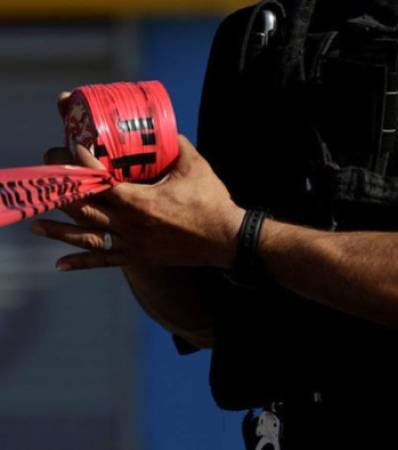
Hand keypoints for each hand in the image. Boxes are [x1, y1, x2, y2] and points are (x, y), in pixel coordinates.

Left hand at [33, 134, 244, 270]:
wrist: (227, 239)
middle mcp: (132, 225)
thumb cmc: (212, 202)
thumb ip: (176, 145)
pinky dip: (81, 263)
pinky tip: (59, 265)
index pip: (101, 181)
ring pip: (88, 236)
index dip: (83, 164)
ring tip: (35, 225)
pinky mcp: (140, 257)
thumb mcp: (196, 166)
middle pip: (86, 208)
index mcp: (143, 201)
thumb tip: (164, 131)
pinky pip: (105, 261)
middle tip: (47, 179)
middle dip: (63, 192)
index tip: (72, 149)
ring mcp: (134, 244)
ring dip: (60, 230)